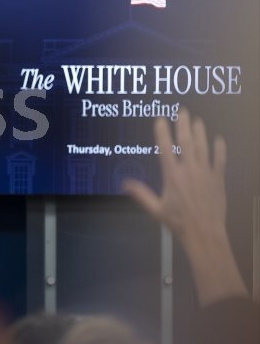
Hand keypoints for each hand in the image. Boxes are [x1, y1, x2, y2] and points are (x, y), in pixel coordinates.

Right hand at [124, 110, 245, 302]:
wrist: (204, 232)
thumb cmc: (178, 222)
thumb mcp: (155, 209)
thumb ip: (140, 194)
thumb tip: (124, 184)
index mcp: (172, 175)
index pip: (166, 148)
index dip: (162, 132)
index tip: (161, 119)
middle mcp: (189, 170)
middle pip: (186, 141)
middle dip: (184, 124)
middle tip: (183, 111)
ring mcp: (205, 173)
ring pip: (203, 147)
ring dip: (200, 132)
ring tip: (198, 121)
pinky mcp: (218, 179)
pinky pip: (219, 159)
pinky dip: (219, 148)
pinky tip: (219, 139)